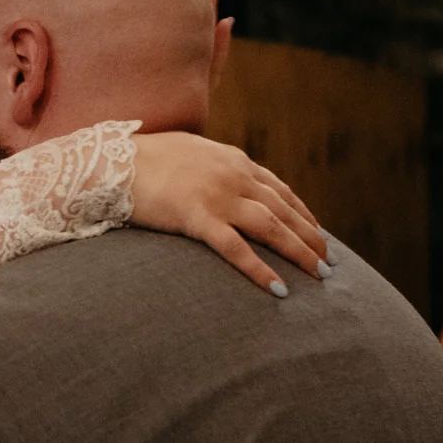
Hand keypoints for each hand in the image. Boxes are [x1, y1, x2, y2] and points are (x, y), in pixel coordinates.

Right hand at [128, 132, 329, 296]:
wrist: (111, 161)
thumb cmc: (142, 159)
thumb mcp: (188, 153)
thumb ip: (209, 167)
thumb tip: (215, 180)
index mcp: (233, 160)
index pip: (280, 189)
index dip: (303, 213)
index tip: (318, 233)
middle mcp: (233, 175)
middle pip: (284, 210)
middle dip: (311, 237)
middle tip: (330, 262)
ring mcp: (217, 196)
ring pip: (271, 227)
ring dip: (300, 252)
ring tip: (320, 275)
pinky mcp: (197, 217)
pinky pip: (236, 249)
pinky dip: (260, 269)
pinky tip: (278, 288)